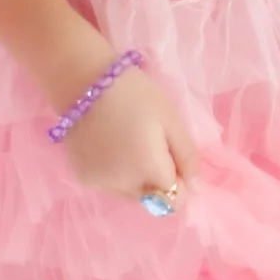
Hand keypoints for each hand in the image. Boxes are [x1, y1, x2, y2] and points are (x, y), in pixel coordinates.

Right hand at [60, 62, 195, 208]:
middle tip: (149, 144)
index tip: (171, 156)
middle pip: (153, 200)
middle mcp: (123, 185)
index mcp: (148, 170)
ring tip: (128, 144)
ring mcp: (100, 184)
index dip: (179, 182)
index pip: (175, 200)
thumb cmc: (134, 93)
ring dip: (137, 179)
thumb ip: (187, 157)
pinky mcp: (83, 178)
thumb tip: (196, 190)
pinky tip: (110, 147)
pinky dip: (115, 174)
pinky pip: (110, 186)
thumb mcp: (171, 119)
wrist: (83, 80)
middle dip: (157, 180)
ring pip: (131, 195)